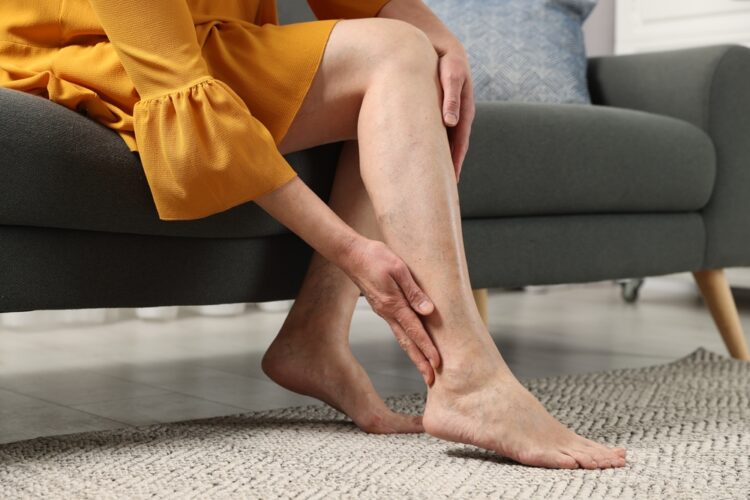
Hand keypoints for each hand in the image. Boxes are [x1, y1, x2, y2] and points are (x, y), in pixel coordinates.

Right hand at [342, 237, 439, 385]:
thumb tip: (428, 311)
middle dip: (420, 362)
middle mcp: (388, 312)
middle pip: (407, 342)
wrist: (350, 254)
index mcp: (393, 304)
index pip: (415, 331)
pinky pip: (397, 328)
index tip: (437, 363)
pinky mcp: (382, 307)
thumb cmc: (374, 257)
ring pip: (402, 338)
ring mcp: (383, 311)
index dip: (427, 348)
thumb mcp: (398, 269)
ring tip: (424, 368)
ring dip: (414, 354)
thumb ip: (413, 291)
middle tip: (431, 379)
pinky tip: (411, 344)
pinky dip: (406, 341)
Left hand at [437, 41, 474, 181]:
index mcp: (464, 113)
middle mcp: (458, 118)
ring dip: (438, 161)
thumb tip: (451, 122)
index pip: (460, 144)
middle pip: (453, 149)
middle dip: (447, 169)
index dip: (455, 163)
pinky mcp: (437, 114)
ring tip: (431, 182)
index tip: (451, 181)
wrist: (443, 48)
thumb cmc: (447, 60)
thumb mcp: (451, 75)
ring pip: (443, 143)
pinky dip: (430, 148)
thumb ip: (450, 97)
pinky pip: (434, 135)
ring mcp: (448, 117)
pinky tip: (421, 157)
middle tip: (441, 191)